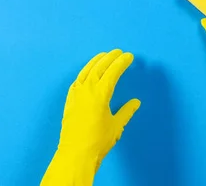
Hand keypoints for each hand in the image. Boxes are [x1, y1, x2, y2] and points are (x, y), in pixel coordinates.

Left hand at [58, 49, 140, 166]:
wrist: (75, 153)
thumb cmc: (98, 141)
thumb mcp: (116, 126)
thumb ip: (126, 111)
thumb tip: (136, 102)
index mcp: (100, 93)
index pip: (113, 72)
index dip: (122, 63)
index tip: (129, 56)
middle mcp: (87, 89)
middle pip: (99, 67)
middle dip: (110, 58)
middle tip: (119, 52)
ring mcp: (76, 93)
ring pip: (87, 70)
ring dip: (97, 61)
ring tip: (104, 55)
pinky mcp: (70, 99)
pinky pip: (78, 79)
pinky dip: (85, 71)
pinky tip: (88, 71)